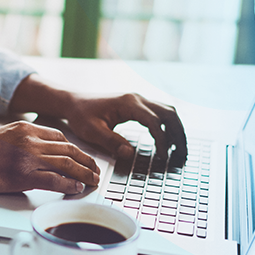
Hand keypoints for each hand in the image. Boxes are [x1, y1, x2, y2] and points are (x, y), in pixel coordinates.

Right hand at [0, 121, 100, 195]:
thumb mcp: (1, 138)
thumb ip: (22, 143)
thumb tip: (40, 157)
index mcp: (23, 127)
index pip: (59, 137)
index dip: (75, 150)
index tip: (82, 158)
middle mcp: (29, 139)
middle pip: (69, 149)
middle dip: (86, 161)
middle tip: (95, 170)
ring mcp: (28, 157)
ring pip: (67, 164)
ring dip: (84, 174)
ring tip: (93, 180)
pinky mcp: (24, 176)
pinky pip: (56, 180)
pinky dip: (70, 185)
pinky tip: (77, 189)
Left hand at [64, 93, 186, 159]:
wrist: (73, 103)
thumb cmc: (80, 115)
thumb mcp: (92, 131)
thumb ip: (111, 142)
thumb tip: (129, 154)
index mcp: (128, 104)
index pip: (154, 122)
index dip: (162, 140)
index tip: (163, 156)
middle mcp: (137, 98)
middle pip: (169, 113)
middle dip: (178, 134)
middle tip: (182, 155)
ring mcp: (138, 100)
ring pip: (168, 111)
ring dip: (176, 129)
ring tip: (179, 150)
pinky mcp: (137, 105)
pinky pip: (160, 113)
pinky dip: (168, 126)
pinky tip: (168, 141)